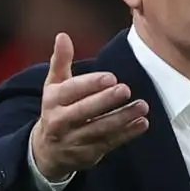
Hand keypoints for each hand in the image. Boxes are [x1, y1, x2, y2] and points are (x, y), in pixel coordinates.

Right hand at [29, 32, 149, 179]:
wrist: (47, 151)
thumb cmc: (56, 109)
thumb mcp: (53, 85)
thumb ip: (60, 61)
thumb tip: (62, 36)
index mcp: (52, 100)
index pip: (72, 90)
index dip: (91, 84)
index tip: (111, 77)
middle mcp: (60, 121)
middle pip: (85, 111)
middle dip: (106, 101)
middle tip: (126, 90)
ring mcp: (74, 140)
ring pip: (100, 128)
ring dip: (123, 118)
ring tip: (142, 106)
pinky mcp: (88, 154)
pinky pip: (110, 143)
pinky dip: (127, 134)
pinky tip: (142, 123)